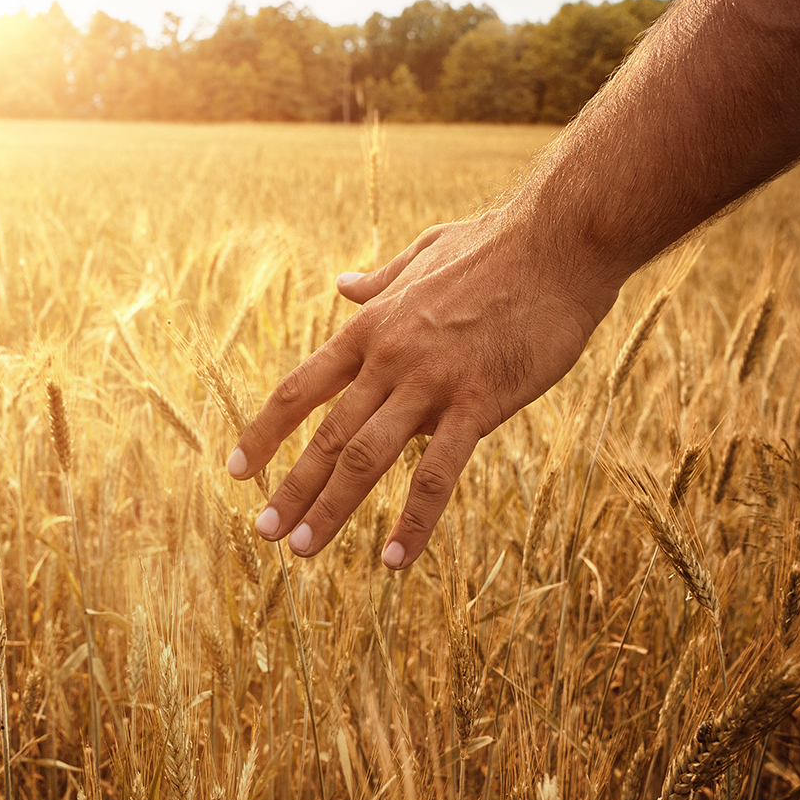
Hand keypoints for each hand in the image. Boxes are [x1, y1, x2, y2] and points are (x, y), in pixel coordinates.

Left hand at [226, 212, 618, 568]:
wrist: (562, 240)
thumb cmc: (497, 247)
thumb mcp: (423, 255)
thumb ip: (380, 281)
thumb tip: (344, 285)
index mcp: (369, 328)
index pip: (300, 389)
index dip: (265, 433)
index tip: (238, 470)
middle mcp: (388, 359)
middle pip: (326, 435)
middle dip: (290, 488)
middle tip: (263, 531)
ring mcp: (431, 382)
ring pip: (366, 458)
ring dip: (331, 508)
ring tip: (302, 549)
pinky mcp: (480, 402)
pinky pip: (438, 473)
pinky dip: (413, 519)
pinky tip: (395, 559)